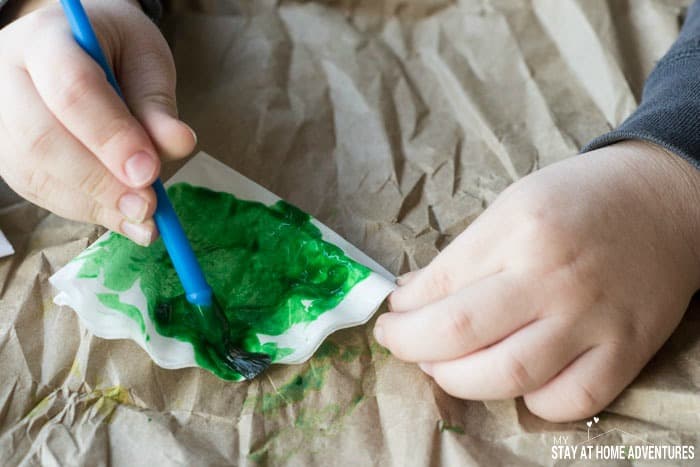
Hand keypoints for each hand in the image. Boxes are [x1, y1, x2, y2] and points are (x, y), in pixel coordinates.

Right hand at [0, 0, 195, 244]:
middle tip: (148, 206)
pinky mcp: (6, 155)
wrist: (76, 47)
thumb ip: (158, 104)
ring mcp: (0, 120)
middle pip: (40, 137)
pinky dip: (86, 209)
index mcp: (46, 39)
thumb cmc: (115, 51)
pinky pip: (39, 191)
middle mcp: (7, 77)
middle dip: (100, 180)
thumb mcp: (146, 61)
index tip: (149, 172)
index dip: (111, 136)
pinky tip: (122, 215)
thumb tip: (179, 144)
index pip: (71, 90)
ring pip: (35, 172)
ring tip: (143, 218)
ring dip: (94, 203)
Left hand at [374, 141, 699, 421]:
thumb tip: (410, 298)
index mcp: (520, 229)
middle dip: (410, 345)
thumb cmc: (580, 199)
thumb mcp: (512, 206)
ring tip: (442, 365)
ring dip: (457, 380)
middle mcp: (553, 276)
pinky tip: (515, 382)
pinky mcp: (627, 350)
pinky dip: (531, 401)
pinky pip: (569, 400)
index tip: (391, 317)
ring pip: (507, 375)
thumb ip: (461, 255)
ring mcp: (593, 318)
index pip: (439, 284)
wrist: (664, 201)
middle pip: (459, 333)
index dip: (403, 311)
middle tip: (400, 343)